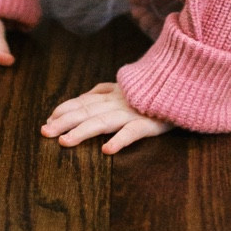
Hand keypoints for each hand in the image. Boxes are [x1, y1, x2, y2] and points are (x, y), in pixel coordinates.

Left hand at [41, 81, 170, 153]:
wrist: (185, 80)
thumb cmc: (156, 87)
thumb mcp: (129, 85)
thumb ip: (108, 89)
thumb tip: (88, 95)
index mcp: (114, 93)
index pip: (85, 101)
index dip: (66, 108)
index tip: (49, 118)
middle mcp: (119, 101)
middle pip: (87, 111)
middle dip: (64, 121)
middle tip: (44, 132)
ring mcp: (133, 111)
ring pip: (104, 121)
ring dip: (83, 131)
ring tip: (65, 142)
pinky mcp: (151, 122)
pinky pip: (134, 131)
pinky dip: (120, 139)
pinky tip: (107, 150)